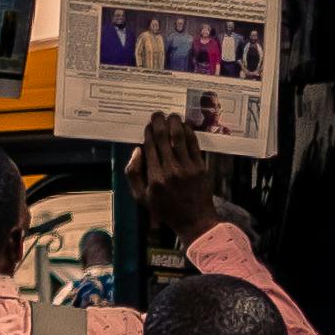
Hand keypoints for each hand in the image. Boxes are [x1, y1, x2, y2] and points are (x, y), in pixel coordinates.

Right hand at [125, 107, 217, 266]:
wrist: (194, 221)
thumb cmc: (166, 210)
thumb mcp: (141, 197)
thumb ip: (133, 174)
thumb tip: (137, 149)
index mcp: (154, 177)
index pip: (150, 146)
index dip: (149, 132)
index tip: (148, 124)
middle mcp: (170, 170)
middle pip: (163, 138)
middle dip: (160, 122)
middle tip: (158, 113)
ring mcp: (187, 169)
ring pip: (179, 138)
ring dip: (175, 123)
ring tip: (172, 115)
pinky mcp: (200, 168)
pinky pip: (194, 146)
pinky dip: (189, 133)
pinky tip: (186, 126)